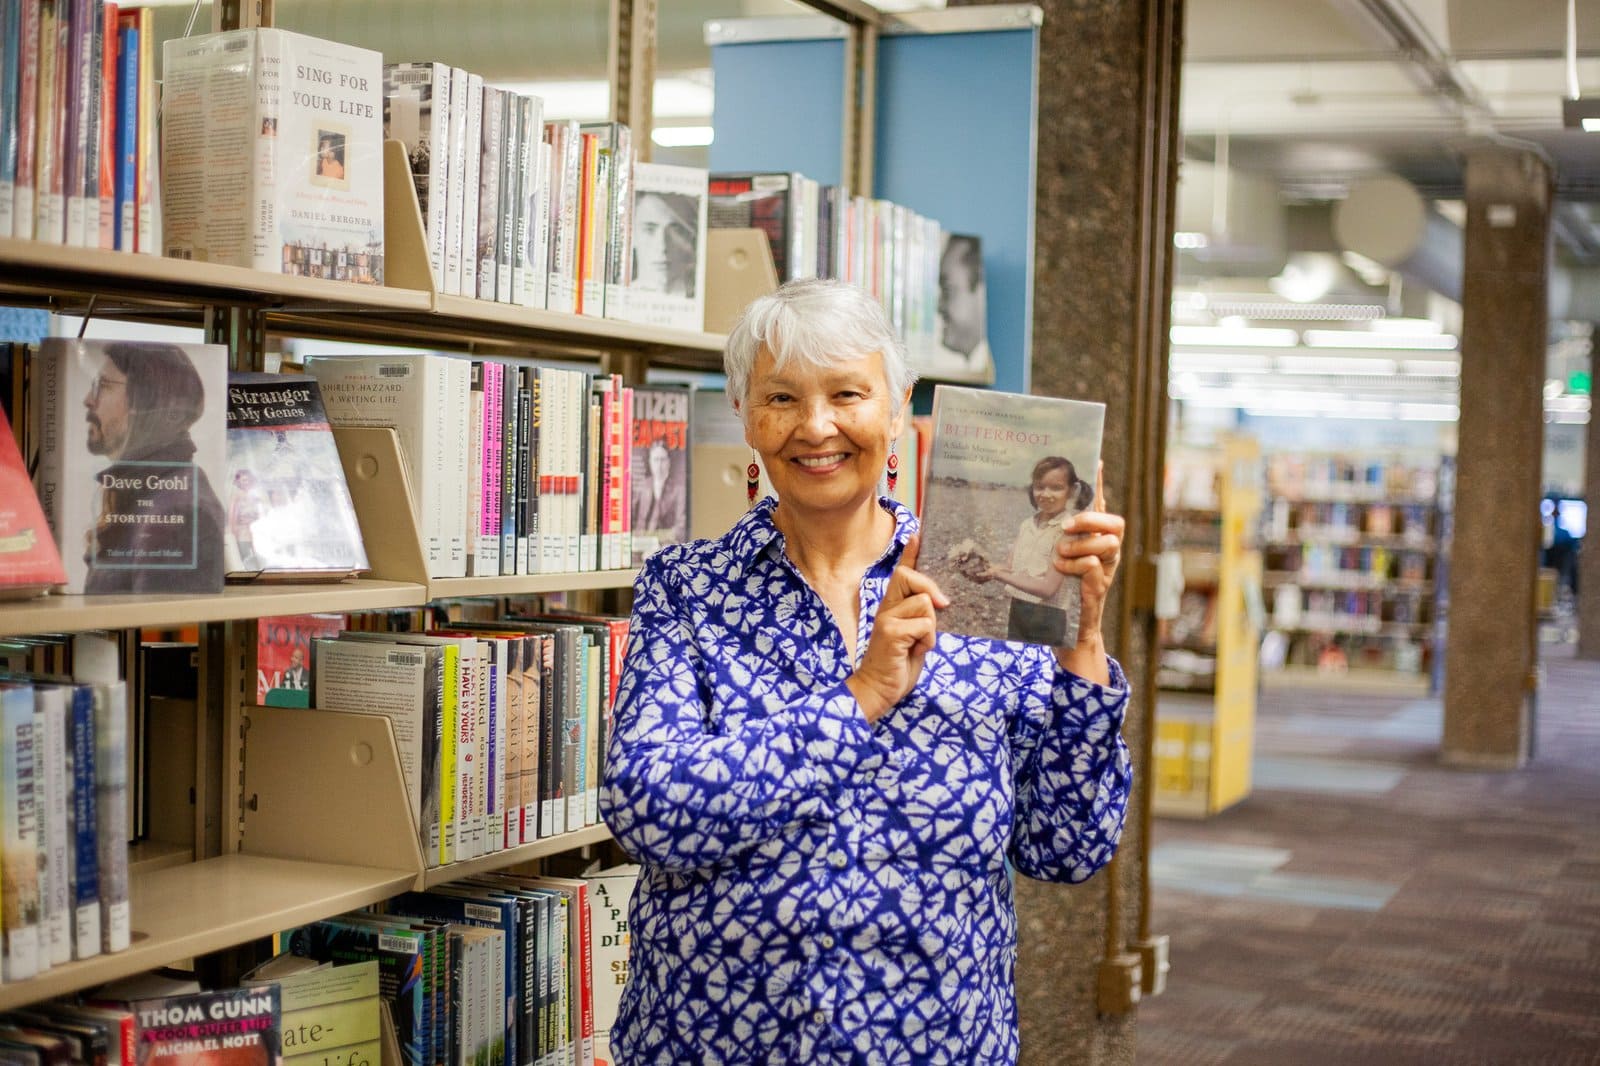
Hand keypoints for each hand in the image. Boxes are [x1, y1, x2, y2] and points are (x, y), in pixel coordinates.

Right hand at [847, 534, 949, 722]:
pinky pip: (925, 625)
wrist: (878, 690)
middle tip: (934, 617)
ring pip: (926, 606)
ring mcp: (886, 616)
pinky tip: (912, 653)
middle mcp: (885, 605)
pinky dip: (926, 642)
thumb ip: (923, 616)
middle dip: (931, 595)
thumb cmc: (897, 664)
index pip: (902, 572)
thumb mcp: (914, 636)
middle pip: (915, 580)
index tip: (915, 530)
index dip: (909, 551)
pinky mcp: (891, 630)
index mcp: (891, 605)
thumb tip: (940, 600)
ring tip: (915, 645)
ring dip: (930, 630)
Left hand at [1053, 464, 1122, 682]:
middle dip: (1090, 520)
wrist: (1068, 632)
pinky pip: (1094, 565)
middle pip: (1115, 522)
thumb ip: (1035, 550)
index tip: (1095, 461)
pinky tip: (1060, 570)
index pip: (1101, 507)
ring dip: (1078, 546)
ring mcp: (1107, 570)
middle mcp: (1107, 553)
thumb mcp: (1045, 566)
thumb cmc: (1057, 597)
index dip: (1099, 485)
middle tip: (1066, 526)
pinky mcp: (1101, 587)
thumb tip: (1002, 546)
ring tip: (1058, 555)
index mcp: (1095, 541)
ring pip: (1106, 543)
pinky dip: (1074, 565)